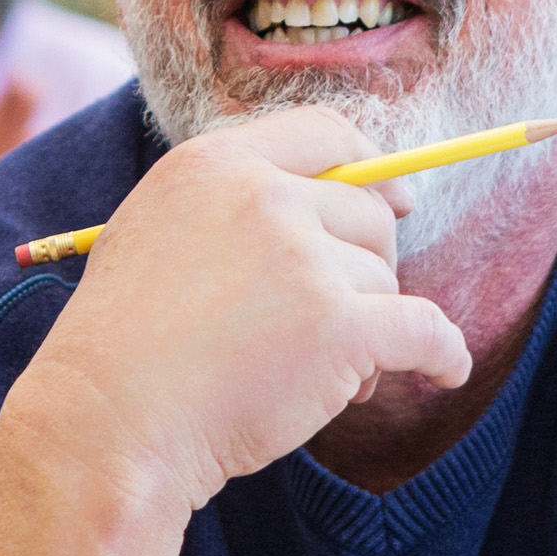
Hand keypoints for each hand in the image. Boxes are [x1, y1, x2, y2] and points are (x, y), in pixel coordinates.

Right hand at [0, 105, 471, 555]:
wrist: (109, 423)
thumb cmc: (123, 349)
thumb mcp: (152, 235)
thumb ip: (226, 206)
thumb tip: (325, 203)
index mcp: (214, 165)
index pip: (324, 132)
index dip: (371, 167)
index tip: (393, 201)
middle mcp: (265, 198)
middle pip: (367, 212)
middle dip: (364, 266)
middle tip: (333, 323)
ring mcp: (305, 260)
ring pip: (384, 283)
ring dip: (368, 330)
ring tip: (314, 379)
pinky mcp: (339, 326)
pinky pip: (425, 330)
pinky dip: (442, 355)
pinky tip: (446, 372)